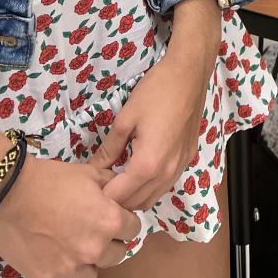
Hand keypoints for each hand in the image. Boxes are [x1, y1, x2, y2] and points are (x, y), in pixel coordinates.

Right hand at [0, 157, 139, 277]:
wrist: (10, 194)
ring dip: (87, 263)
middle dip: (111, 244)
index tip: (116, 218)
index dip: (126, 222)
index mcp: (109, 221)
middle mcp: (95, 249)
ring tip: (73, 249)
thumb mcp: (90, 173)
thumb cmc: (52, 180)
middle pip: (117, 255)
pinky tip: (57, 264)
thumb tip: (123, 194)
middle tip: (95, 233)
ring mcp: (70, 268)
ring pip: (92, 275)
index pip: (134, 229)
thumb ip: (112, 185)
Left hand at [92, 0, 220, 210]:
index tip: (88, 188)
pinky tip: (140, 170)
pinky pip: (166, 185)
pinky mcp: (188, 159)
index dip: (100, 196)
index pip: (118, 196)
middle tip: (101, 184)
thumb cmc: (155, 92)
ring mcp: (180, 167)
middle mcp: (166, 173)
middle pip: (136, 203)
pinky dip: (150, 187)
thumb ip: (109, 149)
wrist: (189, 74)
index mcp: (147, 164)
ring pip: (153, 198)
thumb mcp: (125, 119)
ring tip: (118, 179)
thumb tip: (93, 168)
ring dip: (135, 196)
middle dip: (117, 200)